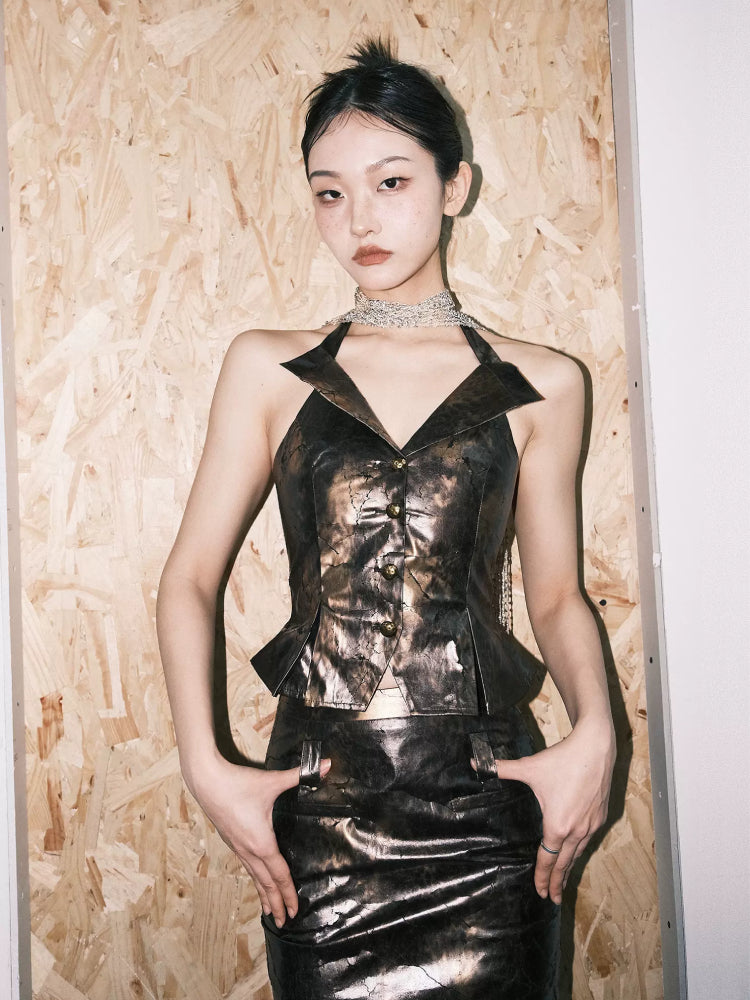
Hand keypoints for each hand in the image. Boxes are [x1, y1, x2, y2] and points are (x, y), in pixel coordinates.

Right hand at [185, 753, 331, 926]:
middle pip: (266, 883)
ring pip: (254, 876)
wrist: (206, 780)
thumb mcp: (272, 781)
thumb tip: (326, 765)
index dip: (288, 893)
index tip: (294, 910)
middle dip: (277, 903)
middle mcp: (249, 850)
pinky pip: (246, 866)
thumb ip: (300, 774)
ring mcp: (237, 847)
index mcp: (261, 842)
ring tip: (270, 911)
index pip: (279, 874)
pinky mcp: (230, 840)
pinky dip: (254, 878)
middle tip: (286, 921)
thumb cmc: (239, 783)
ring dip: (264, 894)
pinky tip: (255, 878)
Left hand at [472, 720, 614, 903]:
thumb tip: (475, 764)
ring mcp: (591, 826)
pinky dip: (580, 851)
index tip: (541, 893)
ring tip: (563, 881)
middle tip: (552, 899)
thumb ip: (501, 769)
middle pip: (564, 864)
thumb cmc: (560, 760)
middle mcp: (576, 831)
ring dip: (569, 868)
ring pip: (578, 853)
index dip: (542, 877)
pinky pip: (588, 840)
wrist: (594, 749)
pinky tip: (576, 851)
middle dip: (557, 883)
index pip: (547, 860)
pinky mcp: (600, 817)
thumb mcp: (528, 767)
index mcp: (557, 826)